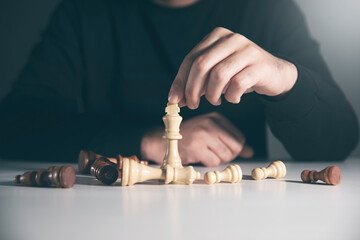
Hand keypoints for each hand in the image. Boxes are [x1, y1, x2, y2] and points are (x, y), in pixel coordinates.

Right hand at [140, 112, 253, 166]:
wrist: (160, 140)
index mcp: (216, 118)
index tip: (219, 148)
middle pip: (235, 148)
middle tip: (211, 153)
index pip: (239, 139)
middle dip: (226, 156)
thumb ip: (232, 142)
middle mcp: (210, 123)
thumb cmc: (186, 137)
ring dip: (215, 160)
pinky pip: (213, 162)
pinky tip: (197, 155)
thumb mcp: (210, 134)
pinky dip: (207, 163)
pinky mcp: (196, 147)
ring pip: (225, 156)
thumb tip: (250, 151)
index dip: (232, 149)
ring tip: (203, 152)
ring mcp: (203, 135)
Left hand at [168, 27, 297, 108]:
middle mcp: (231, 39)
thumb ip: (196, 82)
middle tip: (193, 105)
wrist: (274, 74)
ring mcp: (247, 50)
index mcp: (217, 36)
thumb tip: (175, 100)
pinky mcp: (259, 65)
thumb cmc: (240, 74)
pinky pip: (237, 85)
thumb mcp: (216, 73)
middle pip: (201, 65)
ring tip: (216, 100)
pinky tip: (233, 98)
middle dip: (192, 89)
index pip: (191, 58)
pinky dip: (231, 97)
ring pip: (218, 75)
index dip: (180, 81)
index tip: (174, 99)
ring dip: (212, 94)